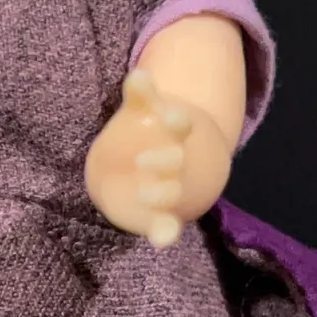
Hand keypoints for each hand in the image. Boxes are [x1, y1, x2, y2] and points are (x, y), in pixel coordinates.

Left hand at [84, 68, 194, 247]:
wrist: (150, 168)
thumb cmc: (144, 132)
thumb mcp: (141, 110)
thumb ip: (139, 95)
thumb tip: (137, 75)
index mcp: (172, 131)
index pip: (178, 122)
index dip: (174, 119)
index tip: (167, 117)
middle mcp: (174, 161)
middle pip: (175, 160)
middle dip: (166, 160)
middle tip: (144, 161)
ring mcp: (168, 188)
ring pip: (172, 192)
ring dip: (163, 194)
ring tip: (145, 194)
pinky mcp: (160, 214)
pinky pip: (167, 225)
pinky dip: (166, 233)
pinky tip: (161, 242)